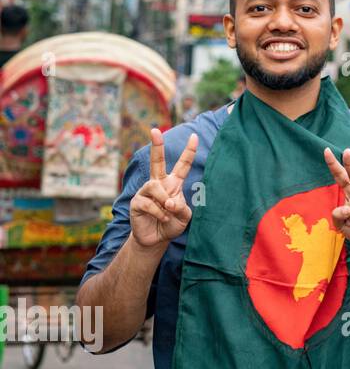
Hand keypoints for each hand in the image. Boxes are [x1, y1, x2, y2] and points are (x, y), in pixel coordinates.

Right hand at [129, 128, 197, 248]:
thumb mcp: (184, 217)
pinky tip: (162, 217)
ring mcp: (146, 192)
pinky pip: (149, 203)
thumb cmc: (171, 223)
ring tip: (168, 211)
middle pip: (156, 161)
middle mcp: (158, 184)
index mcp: (173, 183)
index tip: (194, 136)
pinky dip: (159, 212)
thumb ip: (182, 207)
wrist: (156, 239)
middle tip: (155, 130)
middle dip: (156, 145)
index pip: (182, 165)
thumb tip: (170, 202)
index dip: (189, 151)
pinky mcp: (136, 202)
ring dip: (164, 200)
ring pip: (155, 187)